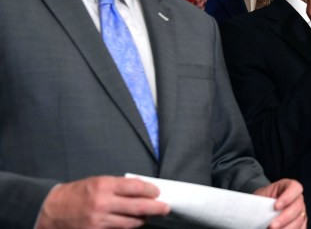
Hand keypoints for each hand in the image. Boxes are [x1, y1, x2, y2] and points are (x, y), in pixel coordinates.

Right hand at [37, 176, 169, 228]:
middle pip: (138, 207)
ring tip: (147, 216)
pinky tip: (131, 223)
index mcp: (104, 185)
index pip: (136, 188)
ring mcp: (99, 221)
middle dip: (156, 208)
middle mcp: (103, 203)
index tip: (157, 193)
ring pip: (131, 223)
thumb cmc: (76, 194)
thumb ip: (118, 186)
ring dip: (142, 220)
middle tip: (165, 208)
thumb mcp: (97, 182)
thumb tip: (142, 190)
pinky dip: (127, 227)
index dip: (151, 191)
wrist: (50, 210)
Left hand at [255, 179, 306, 228]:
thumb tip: (261, 210)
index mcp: (287, 186)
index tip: (275, 207)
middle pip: (298, 206)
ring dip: (286, 228)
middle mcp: (297, 198)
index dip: (287, 197)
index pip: (294, 188)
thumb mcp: (259, 197)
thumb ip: (263, 201)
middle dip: (284, 218)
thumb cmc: (260, 202)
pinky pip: (301, 228)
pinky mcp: (301, 223)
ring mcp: (301, 211)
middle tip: (271, 226)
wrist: (260, 211)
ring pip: (299, 220)